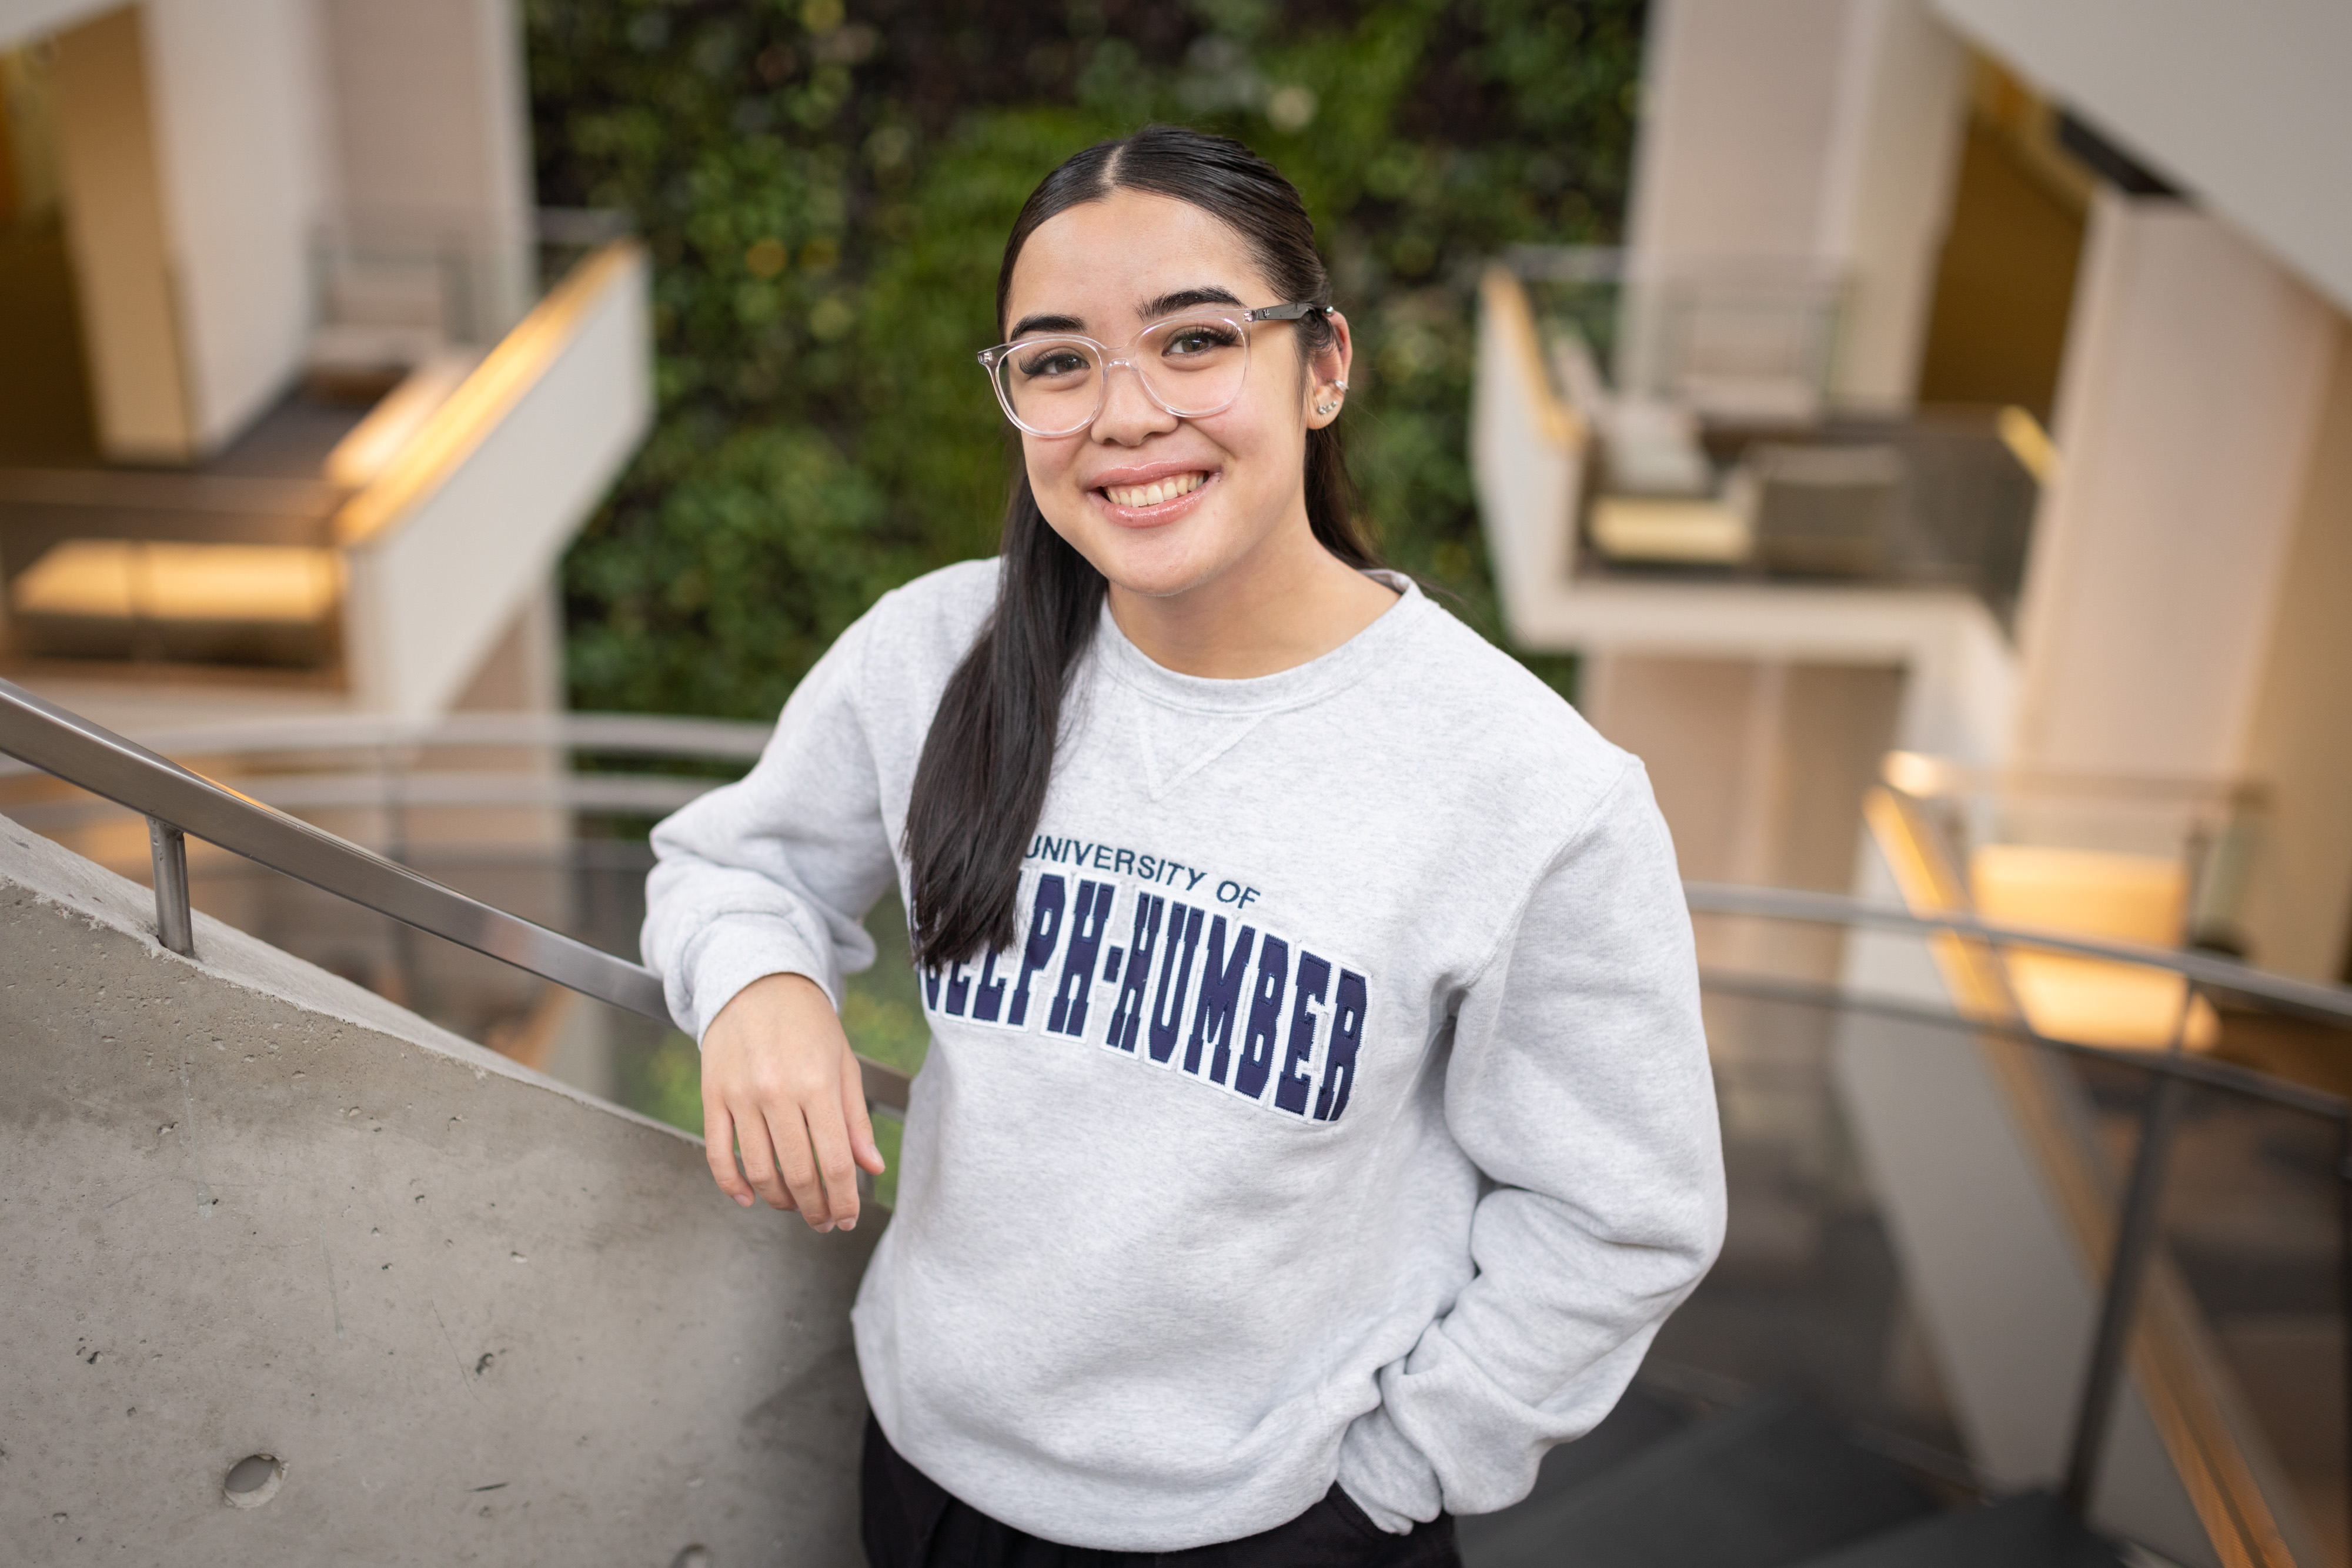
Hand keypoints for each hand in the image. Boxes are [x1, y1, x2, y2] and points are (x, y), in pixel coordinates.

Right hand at [700, 973, 885, 1230]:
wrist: (758, 981)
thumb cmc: (808, 1022)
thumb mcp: (844, 1064)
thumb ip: (856, 1120)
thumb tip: (871, 1168)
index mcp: (817, 1083)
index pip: (834, 1161)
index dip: (843, 1200)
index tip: (847, 1217)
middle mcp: (777, 1092)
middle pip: (798, 1173)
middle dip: (815, 1208)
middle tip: (824, 1221)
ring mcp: (740, 1095)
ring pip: (759, 1170)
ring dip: (779, 1201)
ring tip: (795, 1207)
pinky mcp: (711, 1096)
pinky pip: (718, 1154)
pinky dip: (732, 1185)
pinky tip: (749, 1198)